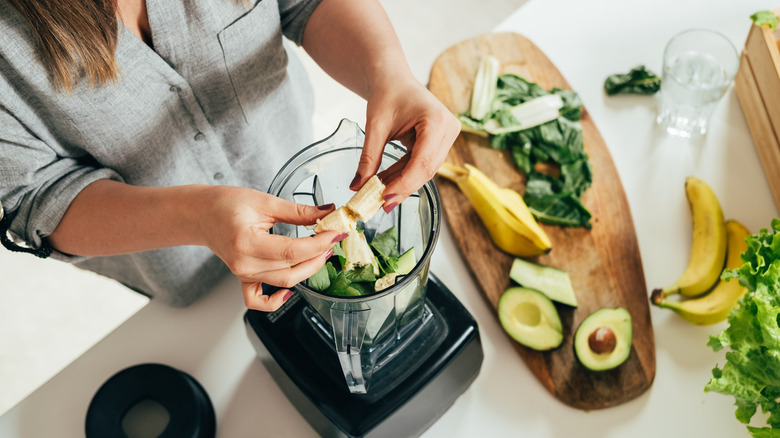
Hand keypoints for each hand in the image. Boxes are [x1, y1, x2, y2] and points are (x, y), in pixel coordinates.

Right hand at [198, 186, 343, 311]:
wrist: (201, 214)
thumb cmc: (226, 204)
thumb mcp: (264, 201)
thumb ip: (298, 211)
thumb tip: (326, 212)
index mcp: (247, 242)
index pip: (292, 251)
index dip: (319, 244)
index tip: (336, 233)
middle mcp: (244, 263)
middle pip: (291, 270)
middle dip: (318, 256)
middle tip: (332, 239)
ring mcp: (243, 274)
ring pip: (283, 282)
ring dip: (308, 270)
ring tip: (321, 252)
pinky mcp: (243, 278)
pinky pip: (258, 301)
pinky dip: (275, 301)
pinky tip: (289, 292)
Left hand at [352, 75, 459, 210]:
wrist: (393, 78)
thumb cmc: (386, 93)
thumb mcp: (375, 126)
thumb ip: (368, 158)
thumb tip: (358, 187)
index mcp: (436, 120)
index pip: (423, 161)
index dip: (405, 183)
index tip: (385, 198)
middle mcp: (448, 129)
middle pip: (427, 169)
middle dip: (403, 188)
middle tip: (381, 205)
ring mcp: (447, 136)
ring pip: (425, 170)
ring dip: (402, 183)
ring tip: (379, 195)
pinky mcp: (440, 142)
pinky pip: (422, 164)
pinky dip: (404, 175)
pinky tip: (386, 184)